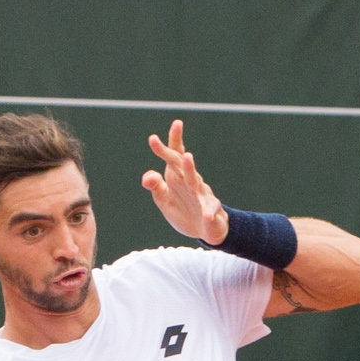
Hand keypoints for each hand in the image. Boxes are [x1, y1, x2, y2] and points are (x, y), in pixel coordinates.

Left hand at [141, 119, 227, 244]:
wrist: (207, 230)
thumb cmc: (185, 211)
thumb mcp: (165, 200)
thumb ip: (156, 187)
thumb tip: (147, 177)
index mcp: (178, 178)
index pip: (174, 156)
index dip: (173, 140)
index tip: (165, 130)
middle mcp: (190, 182)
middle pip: (180, 165)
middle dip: (171, 151)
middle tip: (166, 135)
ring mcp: (201, 196)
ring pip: (195, 180)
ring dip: (190, 169)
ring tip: (187, 157)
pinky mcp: (211, 211)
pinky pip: (210, 209)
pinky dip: (209, 211)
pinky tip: (207, 215)